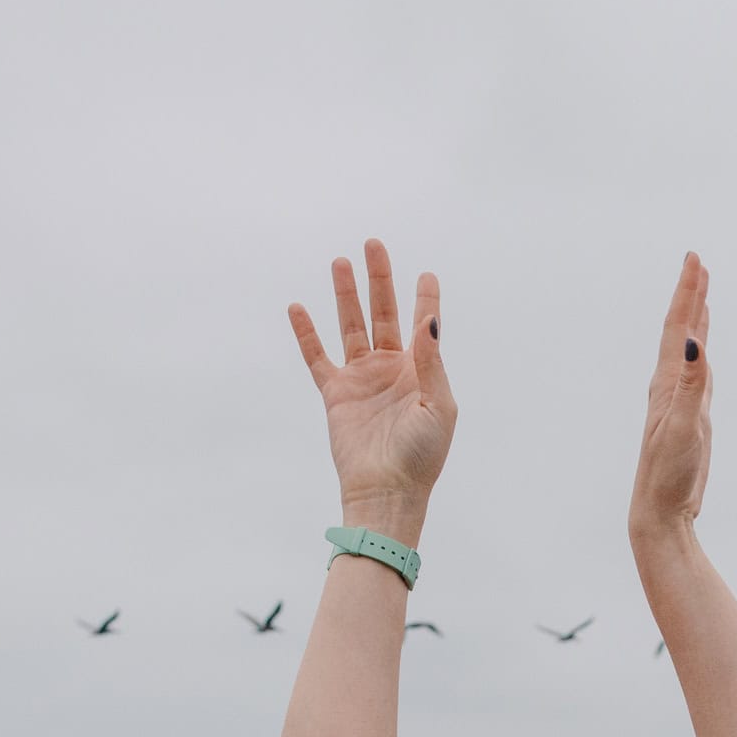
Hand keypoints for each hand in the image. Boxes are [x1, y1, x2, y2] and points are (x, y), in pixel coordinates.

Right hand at [287, 238, 457, 510]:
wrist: (387, 491)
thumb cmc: (421, 456)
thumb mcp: (438, 407)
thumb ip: (430, 362)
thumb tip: (428, 320)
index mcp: (420, 372)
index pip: (423, 325)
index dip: (425, 298)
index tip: (427, 274)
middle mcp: (390, 371)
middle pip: (383, 314)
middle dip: (379, 279)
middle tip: (373, 244)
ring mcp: (361, 380)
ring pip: (351, 327)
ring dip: (346, 294)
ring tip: (341, 261)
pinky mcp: (336, 394)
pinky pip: (317, 357)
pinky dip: (306, 334)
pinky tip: (298, 307)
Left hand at [628, 252, 711, 534]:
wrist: (660, 509)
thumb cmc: (669, 472)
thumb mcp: (684, 426)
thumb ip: (691, 384)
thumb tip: (694, 342)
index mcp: (667, 384)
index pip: (679, 328)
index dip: (687, 293)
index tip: (694, 260)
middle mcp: (669, 387)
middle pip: (681, 331)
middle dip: (691, 296)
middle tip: (698, 264)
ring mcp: (679, 402)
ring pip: (688, 349)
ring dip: (695, 320)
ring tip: (701, 296)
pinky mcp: (689, 418)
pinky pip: (696, 372)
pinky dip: (700, 352)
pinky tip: (701, 350)